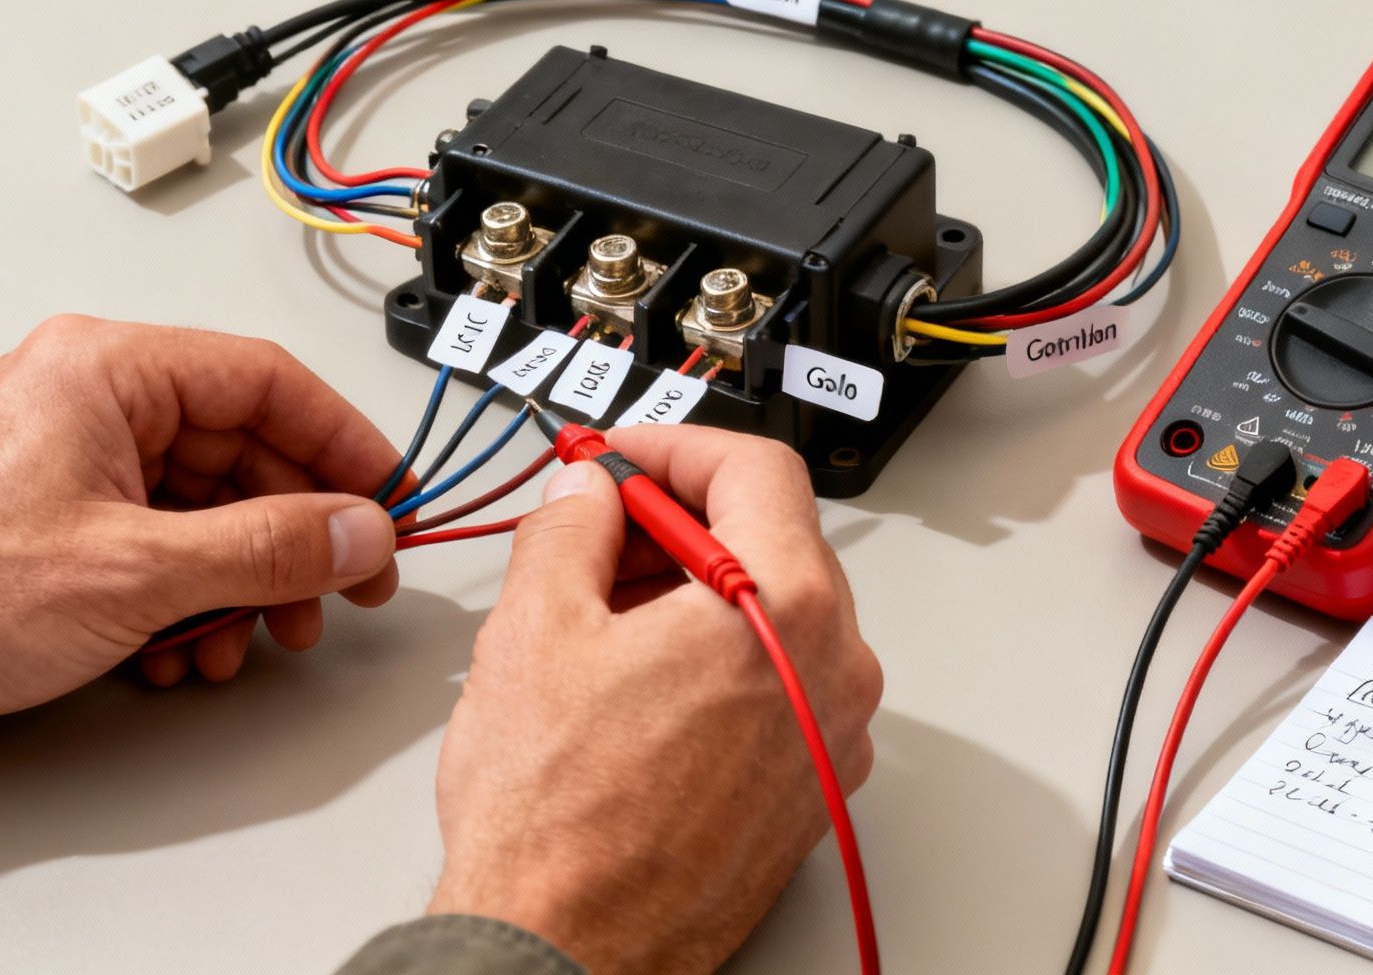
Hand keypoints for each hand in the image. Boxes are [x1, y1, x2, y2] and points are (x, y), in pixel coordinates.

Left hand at [0, 316, 402, 763]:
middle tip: (343, 587)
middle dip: (296, 536)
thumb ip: (270, 548)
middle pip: (243, 453)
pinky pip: (162, 549)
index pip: (267, 381)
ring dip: (243, 584)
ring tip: (255, 637)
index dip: (344, 444)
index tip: (391, 498)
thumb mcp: (140, 569)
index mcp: (106, 371)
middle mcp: (90, 405)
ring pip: (207, 512)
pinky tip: (184, 653)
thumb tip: (359, 531)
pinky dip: (189, 603)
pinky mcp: (58, 528)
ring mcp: (73, 467)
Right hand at [427, 425, 882, 973]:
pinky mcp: (812, 789)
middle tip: (596, 530)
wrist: (569, 950)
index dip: (676, 447)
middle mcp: (836, 671)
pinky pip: (776, 686)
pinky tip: (635, 684)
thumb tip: (591, 492)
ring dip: (691, 595)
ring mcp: (833, 736)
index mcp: (786, 609)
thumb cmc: (559, 820)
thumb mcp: (536, 626)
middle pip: (773, 541)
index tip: (620, 458)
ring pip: (773, 616)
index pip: (759, 469)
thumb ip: (573, 526)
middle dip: (677, 523)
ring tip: (599, 618)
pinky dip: (715, 661)